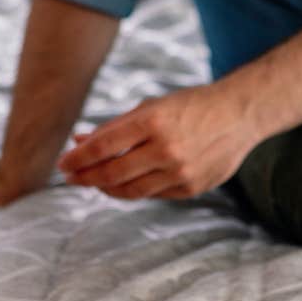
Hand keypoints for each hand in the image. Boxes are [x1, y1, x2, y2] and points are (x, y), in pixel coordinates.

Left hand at [55, 84, 261, 200]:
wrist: (239, 115)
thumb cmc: (189, 106)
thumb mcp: (151, 106)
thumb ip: (115, 126)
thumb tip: (79, 141)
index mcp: (153, 121)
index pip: (103, 146)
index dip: (78, 158)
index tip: (63, 163)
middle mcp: (166, 148)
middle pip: (112, 173)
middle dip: (85, 177)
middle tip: (70, 176)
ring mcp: (180, 172)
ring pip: (130, 190)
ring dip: (105, 188)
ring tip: (92, 182)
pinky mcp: (191, 188)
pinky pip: (153, 194)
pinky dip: (134, 189)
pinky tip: (123, 183)